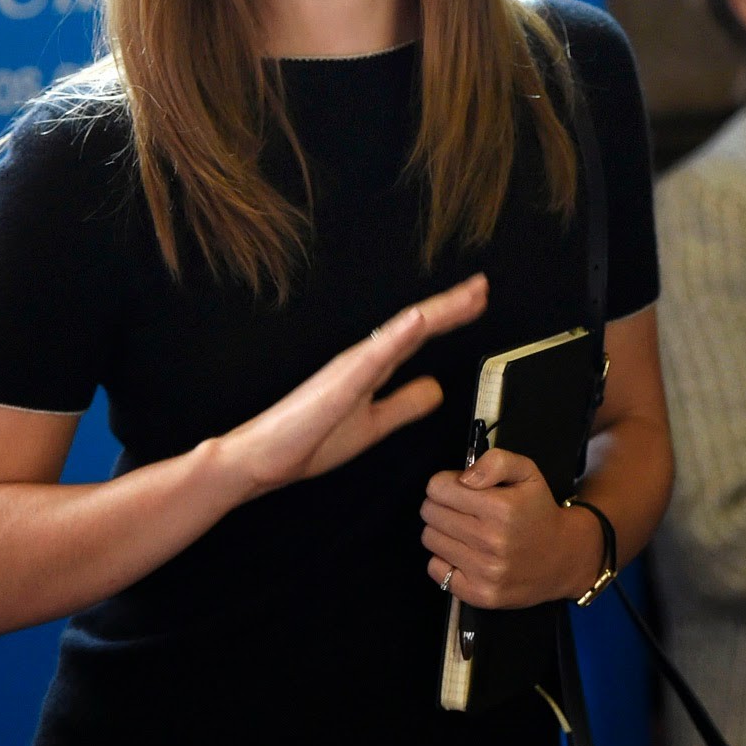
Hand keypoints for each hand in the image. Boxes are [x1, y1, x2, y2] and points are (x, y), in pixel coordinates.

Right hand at [225, 273, 488, 499]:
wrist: (262, 460)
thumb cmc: (308, 441)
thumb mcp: (373, 425)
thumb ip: (404, 405)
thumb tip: (436, 389)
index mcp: (372, 368)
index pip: (418, 335)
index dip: (450, 317)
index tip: (477, 300)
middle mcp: (363, 359)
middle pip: (416, 325)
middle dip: (452, 305)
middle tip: (483, 286)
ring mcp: (351, 368)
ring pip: (400, 332)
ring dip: (435, 312)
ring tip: (465, 296)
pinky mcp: (339, 385)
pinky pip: (373, 357)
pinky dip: (398, 335)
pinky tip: (418, 321)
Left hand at [420, 447, 576, 608]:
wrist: (564, 559)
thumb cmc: (538, 511)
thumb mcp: (526, 472)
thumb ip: (495, 462)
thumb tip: (464, 479)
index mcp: (501, 508)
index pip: (438, 488)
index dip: (445, 483)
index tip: (460, 489)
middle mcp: (491, 542)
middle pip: (430, 512)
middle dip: (440, 504)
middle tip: (461, 509)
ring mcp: (485, 572)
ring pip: (429, 538)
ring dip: (441, 530)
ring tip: (463, 530)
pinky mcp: (480, 595)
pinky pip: (435, 569)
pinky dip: (444, 559)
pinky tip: (464, 553)